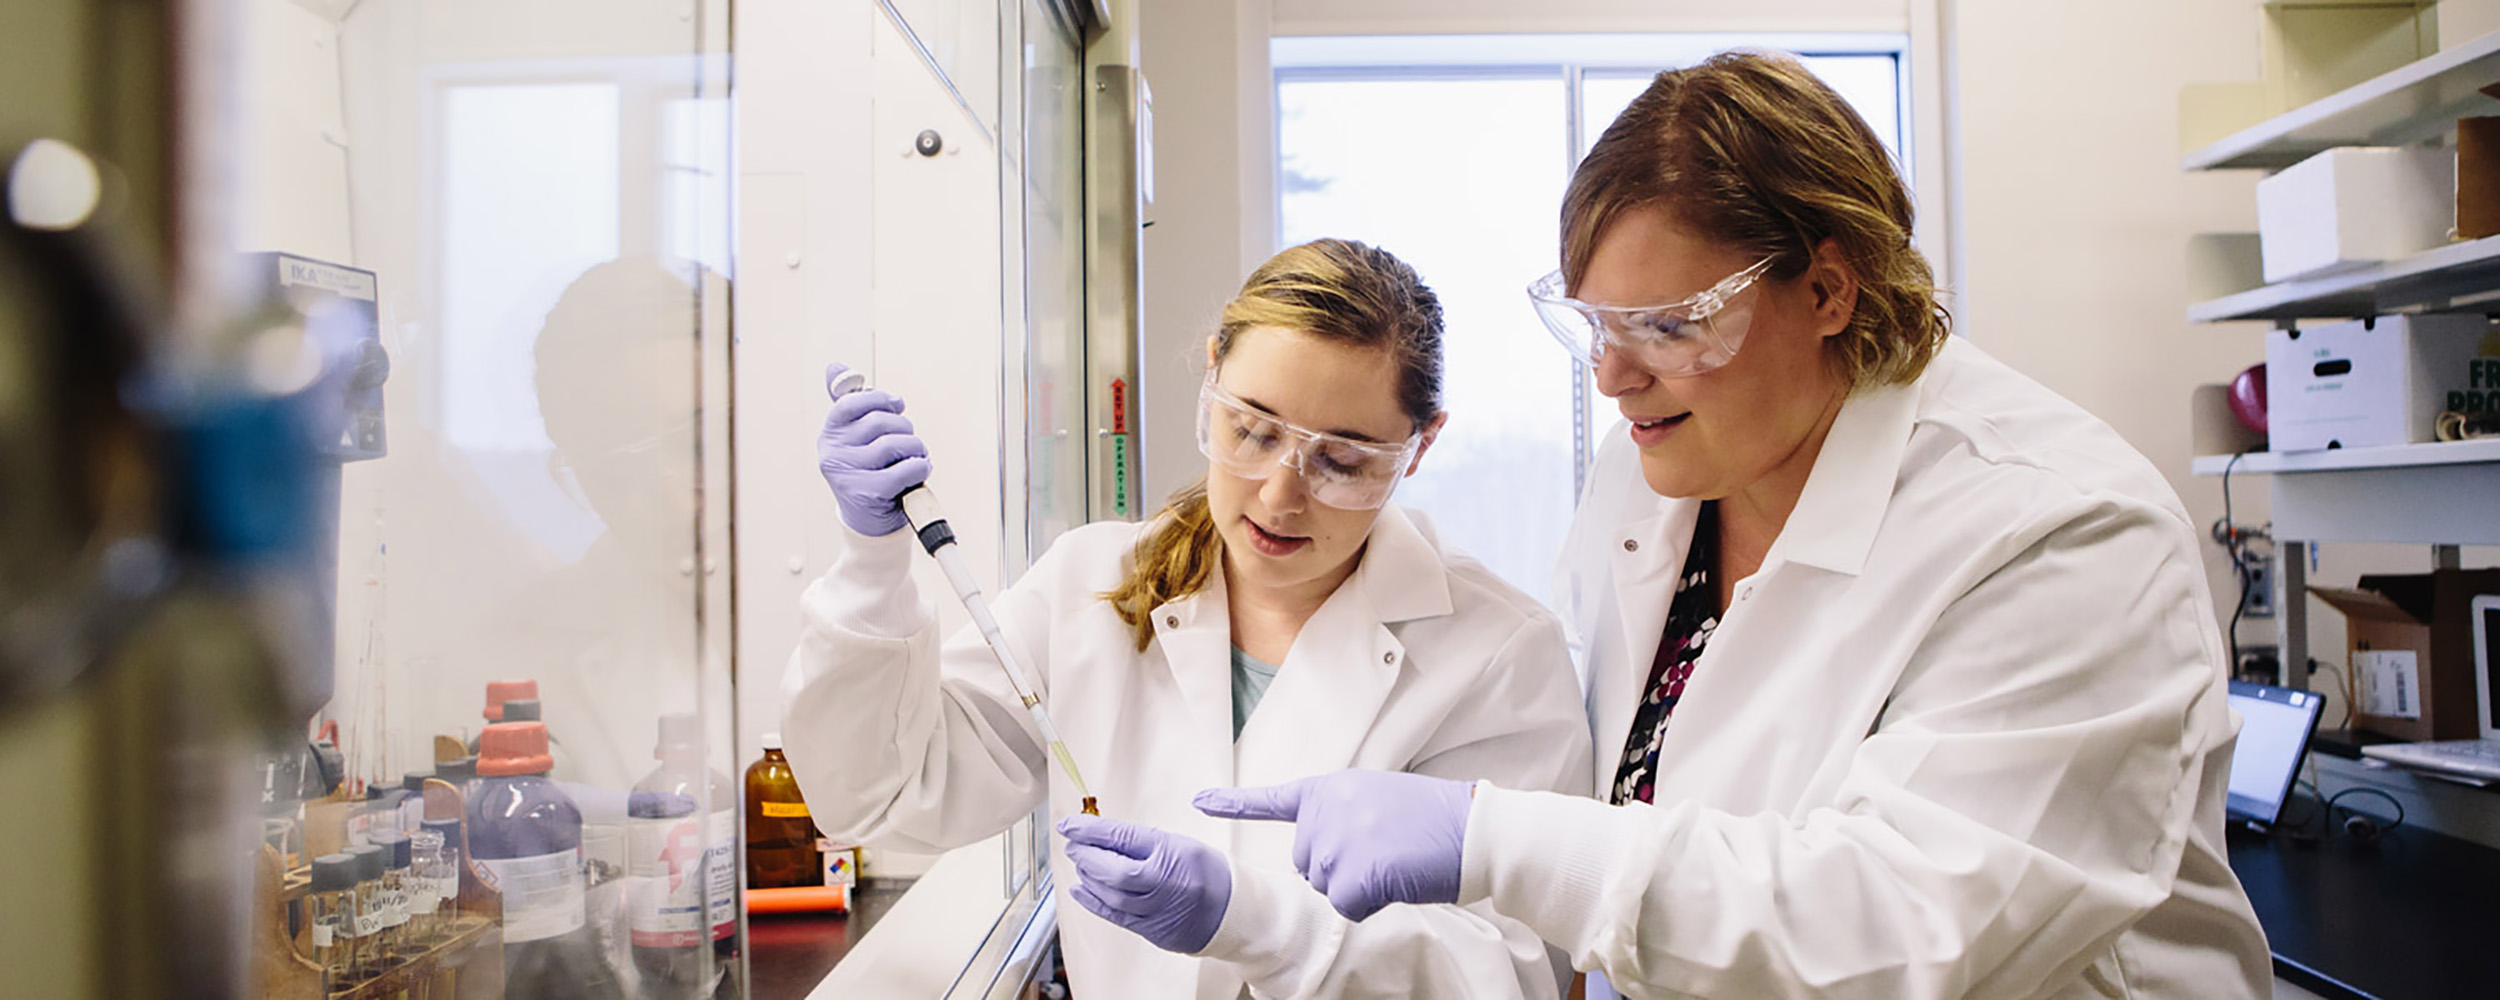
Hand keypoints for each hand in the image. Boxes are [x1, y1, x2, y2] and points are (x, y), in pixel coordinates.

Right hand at [817, 363, 930, 536]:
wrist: (870, 522)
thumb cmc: (869, 473)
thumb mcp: (856, 438)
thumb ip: (851, 404)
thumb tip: (834, 367)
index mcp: (829, 434)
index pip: (853, 402)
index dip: (881, 399)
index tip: (897, 405)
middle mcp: (832, 452)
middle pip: (881, 422)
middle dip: (905, 429)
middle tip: (909, 443)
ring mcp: (847, 474)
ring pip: (896, 444)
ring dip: (916, 450)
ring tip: (914, 459)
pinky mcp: (866, 493)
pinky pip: (905, 469)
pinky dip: (920, 468)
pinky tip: (918, 473)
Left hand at [1058, 814, 1232, 953]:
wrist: (1234, 911)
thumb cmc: (1208, 872)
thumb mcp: (1181, 844)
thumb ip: (1143, 842)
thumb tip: (1101, 836)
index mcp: (1173, 853)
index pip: (1123, 838)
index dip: (1090, 831)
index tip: (1069, 825)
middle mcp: (1166, 883)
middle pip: (1114, 870)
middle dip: (1087, 856)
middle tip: (1072, 845)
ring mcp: (1159, 911)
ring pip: (1112, 895)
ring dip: (1089, 878)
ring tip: (1080, 865)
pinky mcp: (1153, 932)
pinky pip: (1117, 917)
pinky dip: (1094, 903)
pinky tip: (1080, 890)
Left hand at [1195, 770, 1470, 920]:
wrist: (1471, 829)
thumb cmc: (1433, 820)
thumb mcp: (1377, 800)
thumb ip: (1341, 817)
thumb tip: (1322, 858)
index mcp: (1332, 789)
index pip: (1275, 799)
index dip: (1233, 803)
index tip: (1198, 800)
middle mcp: (1325, 811)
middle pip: (1307, 864)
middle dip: (1340, 869)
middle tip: (1384, 852)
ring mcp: (1336, 842)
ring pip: (1326, 888)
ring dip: (1358, 886)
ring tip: (1394, 862)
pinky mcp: (1352, 875)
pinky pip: (1346, 907)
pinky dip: (1371, 904)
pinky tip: (1396, 880)